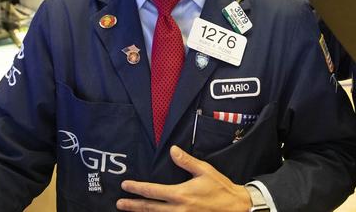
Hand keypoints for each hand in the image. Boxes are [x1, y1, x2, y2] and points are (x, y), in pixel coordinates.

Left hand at [116, 146, 251, 210]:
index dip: (137, 188)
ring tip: (129, 211)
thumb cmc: (220, 188)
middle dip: (133, 206)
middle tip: (119, 203)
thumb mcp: (204, 171)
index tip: (125, 186)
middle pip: (150, 208)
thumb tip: (172, 149)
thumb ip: (186, 161)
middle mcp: (178, 210)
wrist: (236, 208)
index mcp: (181, 194)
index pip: (153, 191)